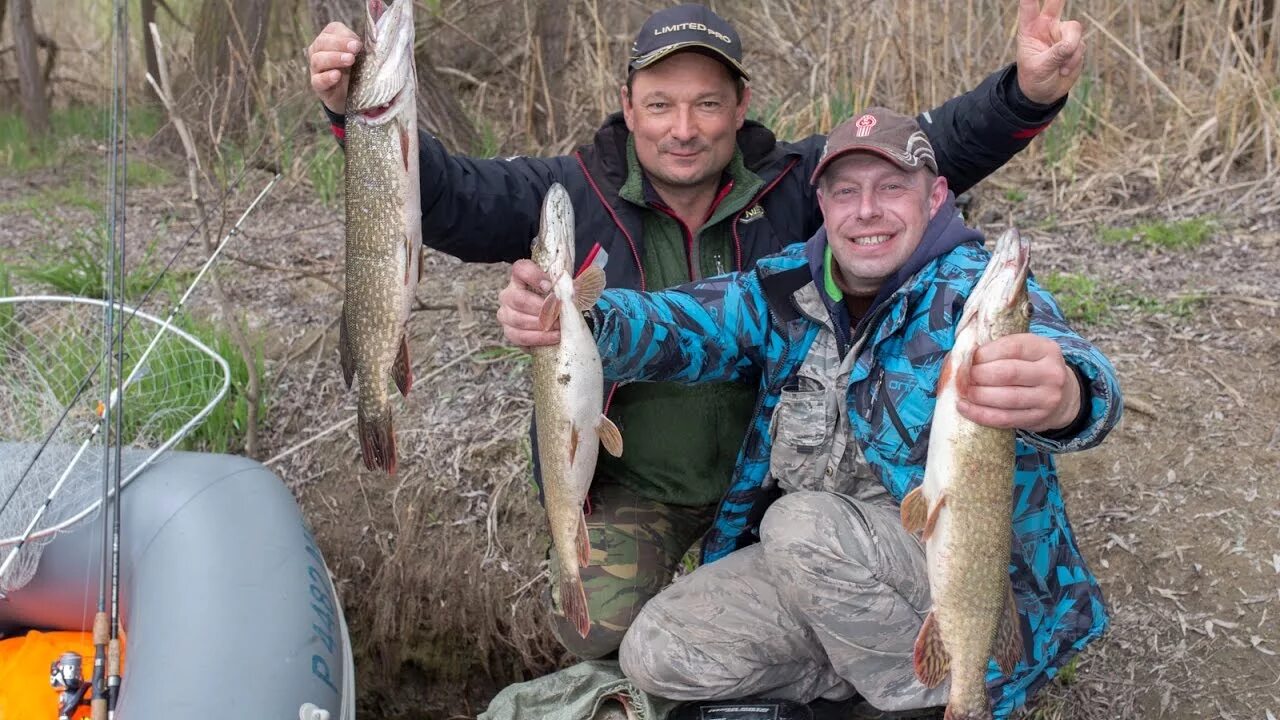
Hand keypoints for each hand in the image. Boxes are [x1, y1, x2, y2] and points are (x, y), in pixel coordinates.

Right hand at [308, 22, 361, 113]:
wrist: (352, 95)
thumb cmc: (357, 69)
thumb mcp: (361, 55)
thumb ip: (362, 46)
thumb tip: (373, 38)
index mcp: (329, 38)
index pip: (332, 30)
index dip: (345, 35)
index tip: (358, 43)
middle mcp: (318, 51)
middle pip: (322, 42)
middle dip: (340, 44)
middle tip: (355, 48)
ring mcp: (316, 68)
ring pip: (318, 60)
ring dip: (334, 58)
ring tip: (350, 60)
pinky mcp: (318, 85)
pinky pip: (317, 80)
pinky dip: (327, 77)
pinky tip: (337, 75)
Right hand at [497, 259, 559, 348]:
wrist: (547, 320)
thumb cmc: (552, 300)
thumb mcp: (560, 290)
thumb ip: (566, 287)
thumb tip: (574, 291)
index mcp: (519, 278)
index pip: (521, 269)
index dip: (534, 276)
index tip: (550, 286)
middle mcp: (508, 294)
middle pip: (519, 299)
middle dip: (543, 308)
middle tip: (559, 313)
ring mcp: (505, 314)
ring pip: (519, 320)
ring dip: (543, 324)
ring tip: (559, 326)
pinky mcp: (509, 332)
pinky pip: (521, 336)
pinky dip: (540, 338)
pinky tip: (554, 336)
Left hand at [956, 333, 1080, 432]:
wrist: (1063, 397)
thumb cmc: (1032, 369)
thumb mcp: (1026, 351)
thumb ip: (1000, 349)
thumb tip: (961, 355)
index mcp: (1046, 349)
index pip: (1011, 347)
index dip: (985, 353)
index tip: (969, 358)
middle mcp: (1051, 373)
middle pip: (1007, 373)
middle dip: (978, 375)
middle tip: (964, 376)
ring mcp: (1047, 398)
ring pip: (1006, 398)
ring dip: (978, 395)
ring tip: (964, 391)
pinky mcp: (1038, 419)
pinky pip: (1003, 418)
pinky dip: (979, 414)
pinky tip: (964, 407)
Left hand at [1015, 0, 1085, 104]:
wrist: (1045, 93)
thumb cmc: (1034, 79)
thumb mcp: (1039, 68)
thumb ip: (1055, 54)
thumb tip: (1071, 44)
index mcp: (1030, 30)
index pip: (1029, 8)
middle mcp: (1046, 27)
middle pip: (1055, 4)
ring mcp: (1062, 34)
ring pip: (1074, 30)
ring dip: (1070, 50)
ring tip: (1061, 66)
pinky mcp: (1075, 43)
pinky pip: (1080, 46)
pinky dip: (1074, 59)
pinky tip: (1064, 69)